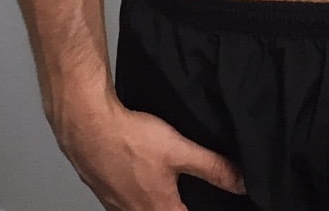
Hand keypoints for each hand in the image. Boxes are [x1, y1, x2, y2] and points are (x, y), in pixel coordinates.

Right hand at [58, 98, 246, 208]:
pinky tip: (139, 174)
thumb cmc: (129, 139)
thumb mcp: (179, 150)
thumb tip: (241, 182)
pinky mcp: (103, 190)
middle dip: (175, 204)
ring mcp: (116, 205)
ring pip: (141, 210)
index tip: (200, 201)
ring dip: (155, 201)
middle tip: (182, 194)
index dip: (199, 207)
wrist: (87, 126)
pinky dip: (136, 193)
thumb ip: (212, 167)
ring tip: (163, 185)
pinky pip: (124, 202)